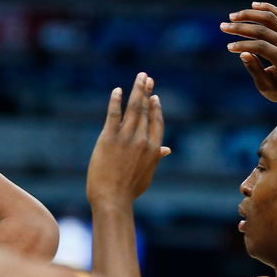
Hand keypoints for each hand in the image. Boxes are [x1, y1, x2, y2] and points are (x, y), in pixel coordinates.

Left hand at [87, 73, 169, 207]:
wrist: (112, 199)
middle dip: (146, 92)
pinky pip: (113, 114)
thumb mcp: (147, 174)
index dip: (156, 108)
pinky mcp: (109, 138)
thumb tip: (167, 149)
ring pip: (133, 109)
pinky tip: (118, 90)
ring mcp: (126, 138)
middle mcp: (142, 140)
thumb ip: (156, 158)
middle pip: (146, 111)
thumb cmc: (129, 190)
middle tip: (146, 77)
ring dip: (137, 90)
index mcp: (153, 149)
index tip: (155, 96)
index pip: (157, 122)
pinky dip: (116, 101)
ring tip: (139, 77)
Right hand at [220, 1, 276, 111]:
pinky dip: (267, 8)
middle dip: (241, 28)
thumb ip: (255, 70)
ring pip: (271, 18)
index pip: (261, 47)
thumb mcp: (265, 87)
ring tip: (233, 16)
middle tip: (223, 26)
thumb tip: (242, 53)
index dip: (243, 45)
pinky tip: (253, 5)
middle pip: (264, 30)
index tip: (228, 47)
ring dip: (251, 15)